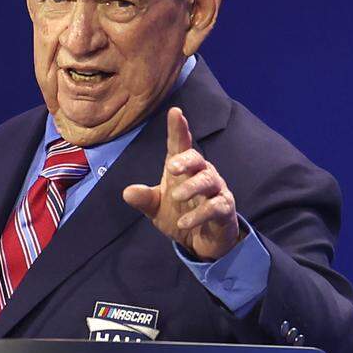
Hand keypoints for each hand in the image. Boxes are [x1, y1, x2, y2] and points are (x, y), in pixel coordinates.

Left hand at [122, 107, 241, 260]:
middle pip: (197, 159)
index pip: (180, 146)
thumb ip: (144, 199)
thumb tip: (127, 192)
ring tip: (175, 197)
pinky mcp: (225, 209)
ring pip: (209, 180)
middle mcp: (202, 174)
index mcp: (183, 169)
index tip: (175, 112)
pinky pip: (216, 207)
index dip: (178, 129)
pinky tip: (184, 223)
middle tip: (172, 167)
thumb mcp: (156, 208)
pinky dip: (199, 214)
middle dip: (186, 160)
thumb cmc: (180, 214)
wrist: (202, 240)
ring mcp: (216, 190)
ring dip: (192, 187)